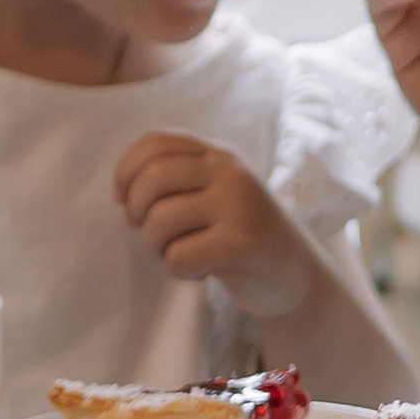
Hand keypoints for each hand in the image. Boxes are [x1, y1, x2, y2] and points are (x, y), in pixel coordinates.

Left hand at [116, 135, 315, 318]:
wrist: (297, 274)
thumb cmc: (241, 235)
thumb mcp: (213, 195)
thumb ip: (173, 185)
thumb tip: (122, 197)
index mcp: (218, 155)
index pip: (155, 144)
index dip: (126, 171)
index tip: (123, 200)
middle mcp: (230, 172)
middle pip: (152, 178)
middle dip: (137, 212)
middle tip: (153, 235)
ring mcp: (238, 206)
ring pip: (160, 221)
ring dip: (158, 248)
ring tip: (184, 254)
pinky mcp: (241, 244)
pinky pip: (179, 257)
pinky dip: (181, 271)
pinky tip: (204, 271)